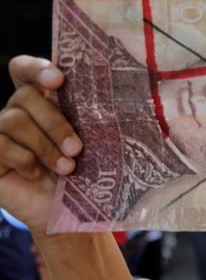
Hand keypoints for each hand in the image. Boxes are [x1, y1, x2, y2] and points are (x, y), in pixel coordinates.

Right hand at [0, 56, 81, 232]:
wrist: (71, 211)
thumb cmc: (86, 174)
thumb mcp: (93, 143)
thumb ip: (92, 118)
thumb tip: (120, 99)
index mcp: (43, 101)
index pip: (25, 70)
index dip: (36, 68)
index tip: (58, 79)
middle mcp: (18, 112)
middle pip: (24, 96)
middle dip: (54, 122)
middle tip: (77, 148)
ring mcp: (0, 133)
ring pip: (14, 120)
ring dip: (45, 146)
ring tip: (67, 168)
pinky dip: (24, 160)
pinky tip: (38, 174)